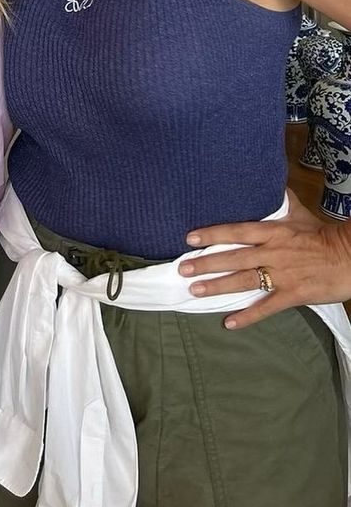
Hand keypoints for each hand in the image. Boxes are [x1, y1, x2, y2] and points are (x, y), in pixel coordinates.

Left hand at [178, 190, 350, 328]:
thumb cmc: (324, 235)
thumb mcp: (299, 214)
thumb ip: (280, 202)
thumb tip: (268, 183)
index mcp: (273, 232)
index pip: (237, 231)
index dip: (212, 234)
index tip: (189, 239)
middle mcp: (273, 252)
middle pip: (234, 257)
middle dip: (206, 264)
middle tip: (182, 270)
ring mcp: (282, 274)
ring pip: (244, 281)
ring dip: (218, 286)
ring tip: (195, 291)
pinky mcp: (293, 294)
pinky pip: (266, 307)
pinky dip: (248, 316)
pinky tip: (229, 323)